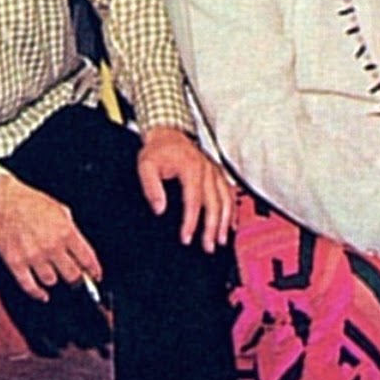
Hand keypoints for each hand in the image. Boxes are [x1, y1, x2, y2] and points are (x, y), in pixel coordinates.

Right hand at [0, 172, 100, 302]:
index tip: (96, 276)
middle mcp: (51, 246)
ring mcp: (33, 256)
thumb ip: (71, 229)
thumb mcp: (60, 209)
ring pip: (51, 281)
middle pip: (72, 275)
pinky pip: (29, 286)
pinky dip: (37, 294)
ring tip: (55, 275)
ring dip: (55, 280)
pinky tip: (43, 295)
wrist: (3, 201)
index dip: (94, 270)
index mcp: (65, 231)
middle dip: (77, 280)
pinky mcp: (15, 263)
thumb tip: (78, 247)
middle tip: (77, 279)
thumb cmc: (31, 202)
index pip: (87, 257)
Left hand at [137, 125, 232, 252]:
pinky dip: (232, 209)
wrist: (168, 133)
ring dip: (225, 221)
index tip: (186, 239)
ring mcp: (214, 170)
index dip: (191, 221)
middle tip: (208, 247)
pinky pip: (230, 192)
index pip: (194, 199)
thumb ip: (151, 187)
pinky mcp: (217, 173)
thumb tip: (159, 208)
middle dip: (212, 227)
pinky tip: (231, 224)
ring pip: (226, 198)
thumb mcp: (146, 165)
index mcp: (191, 167)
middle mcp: (207, 169)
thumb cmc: (158, 150)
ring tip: (221, 240)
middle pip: (214, 202)